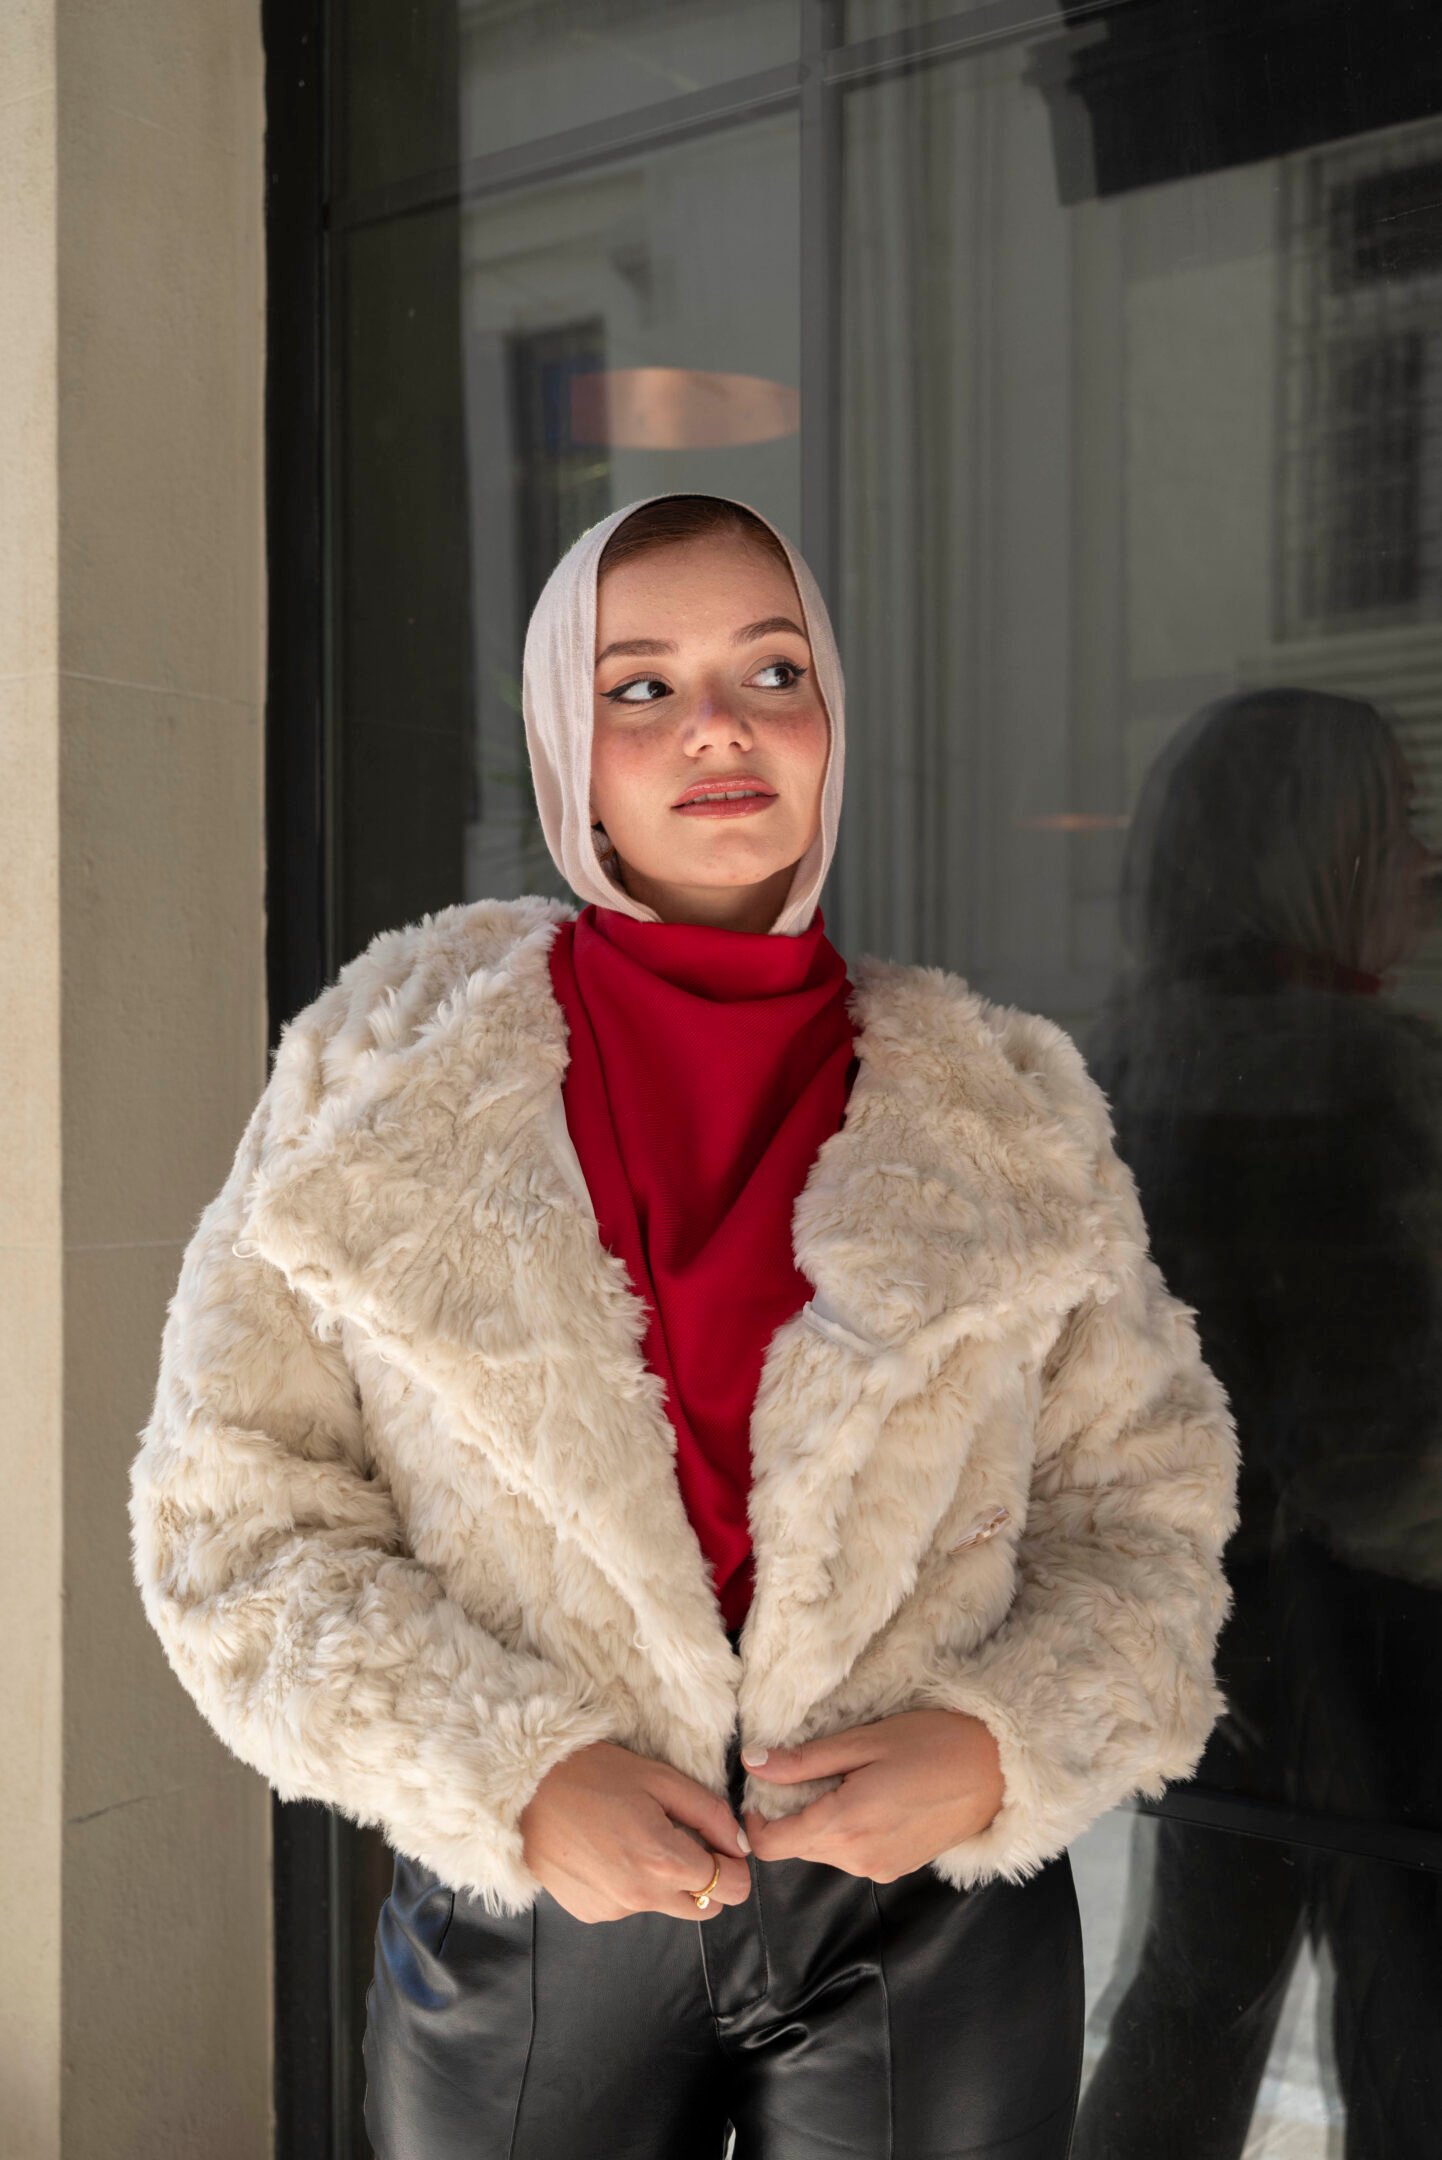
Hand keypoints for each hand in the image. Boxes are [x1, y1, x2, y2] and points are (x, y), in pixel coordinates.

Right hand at [520, 1739, 751, 1923]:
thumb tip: (740, 1844)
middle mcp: (642, 1898)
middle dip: (707, 1878)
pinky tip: (609, 1851)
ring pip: (667, 1906)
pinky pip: (631, 1906)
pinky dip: (633, 1885)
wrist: (523, 1791)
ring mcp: (615, 1911)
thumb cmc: (593, 1774)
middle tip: (683, 1839)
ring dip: (666, 1882)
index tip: (720, 1842)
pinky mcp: (593, 1914)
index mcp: (664, 1862)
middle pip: (706, 1907)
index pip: (732, 1887)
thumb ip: (709, 1813)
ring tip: (635, 1838)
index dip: (735, 1864)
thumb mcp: (659, 1778)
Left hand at [740, 1710, 1005, 1881]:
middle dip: (791, 1814)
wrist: (995, 1771)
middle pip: (797, 1847)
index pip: (771, 1845)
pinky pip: (852, 1854)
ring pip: (824, 1850)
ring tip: (850, 1779)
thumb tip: (754, 1763)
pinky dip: (848, 1830)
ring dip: (821, 1820)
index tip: (763, 1787)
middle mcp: (857, 1858)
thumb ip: (804, 1760)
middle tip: (811, 1770)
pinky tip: (873, 1797)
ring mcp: (879, 1869)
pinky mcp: (897, 1869)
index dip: (756, 1819)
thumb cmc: (931, 1743)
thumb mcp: (863, 1741)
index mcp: (844, 1824)